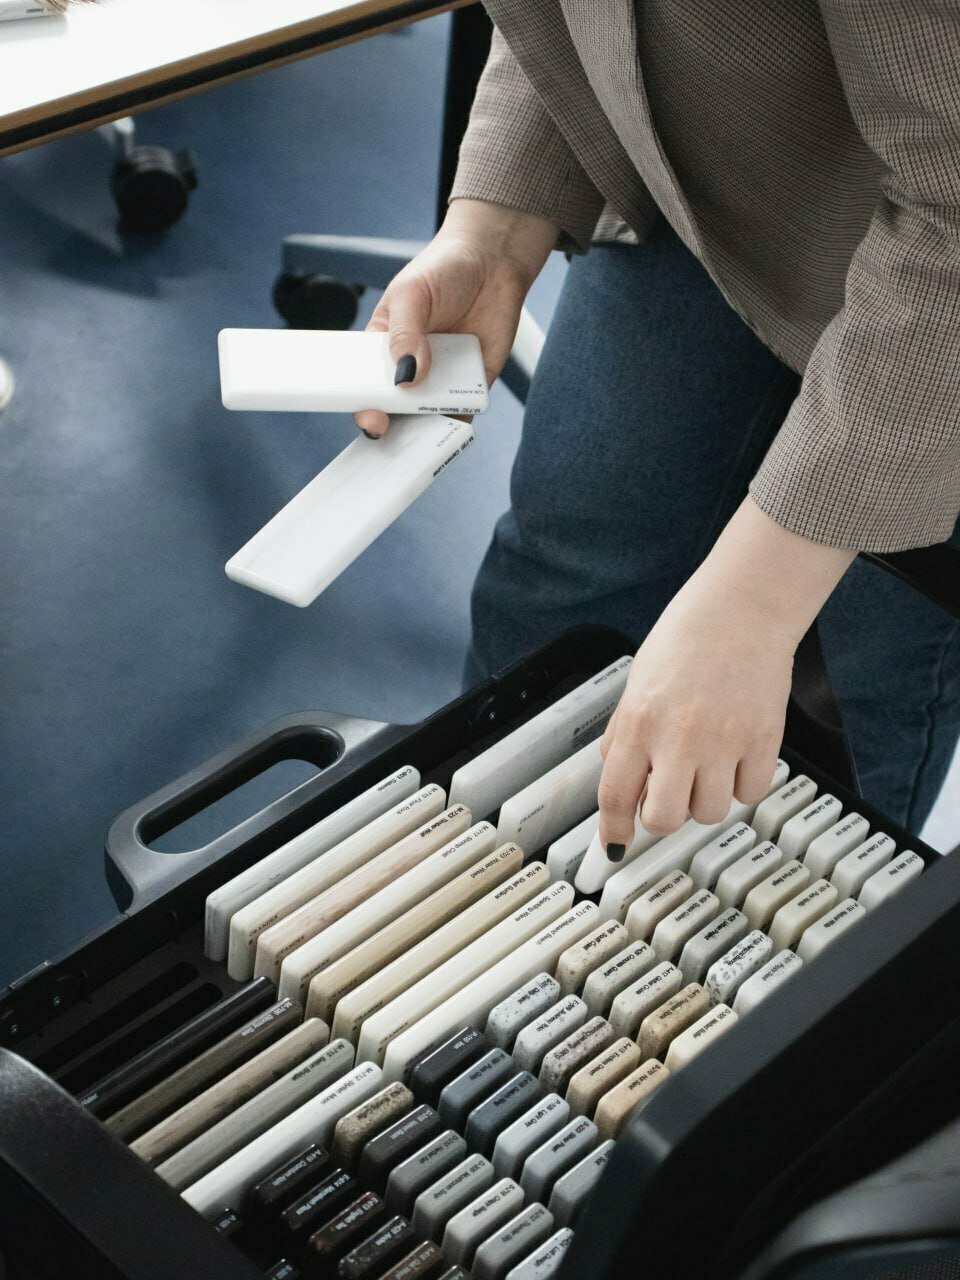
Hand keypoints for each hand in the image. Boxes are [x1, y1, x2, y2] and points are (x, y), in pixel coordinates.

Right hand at [354, 199, 556, 436]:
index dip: (364, 404)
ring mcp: (440, 380)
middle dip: (391, 428)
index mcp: (384, 348)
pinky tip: (453, 434)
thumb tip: (407, 377)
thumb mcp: (411, 294)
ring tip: (423, 444)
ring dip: (423, 434)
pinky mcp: (471, 385)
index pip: (367, 384)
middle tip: (393, 435)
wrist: (493, 261)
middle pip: (394, 409)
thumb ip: (405, 333)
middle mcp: (410, 369)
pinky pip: (461, 413)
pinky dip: (456, 427)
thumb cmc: (443, 270)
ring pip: (426, 418)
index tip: (370, 418)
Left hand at [599, 572, 794, 844]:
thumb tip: (620, 781)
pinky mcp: (764, 740)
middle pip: (664, 819)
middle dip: (663, 815)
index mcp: (638, 722)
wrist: (744, 608)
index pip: (615, 796)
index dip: (613, 828)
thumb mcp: (638, 684)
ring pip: (710, 813)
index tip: (614, 842)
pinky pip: (751, 793)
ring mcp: (724, 741)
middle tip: (669, 794)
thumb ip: (625, 734)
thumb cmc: (689, 637)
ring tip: (707, 763)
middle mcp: (678, 737)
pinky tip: (737, 755)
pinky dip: (743, 783)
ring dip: (705, 798)